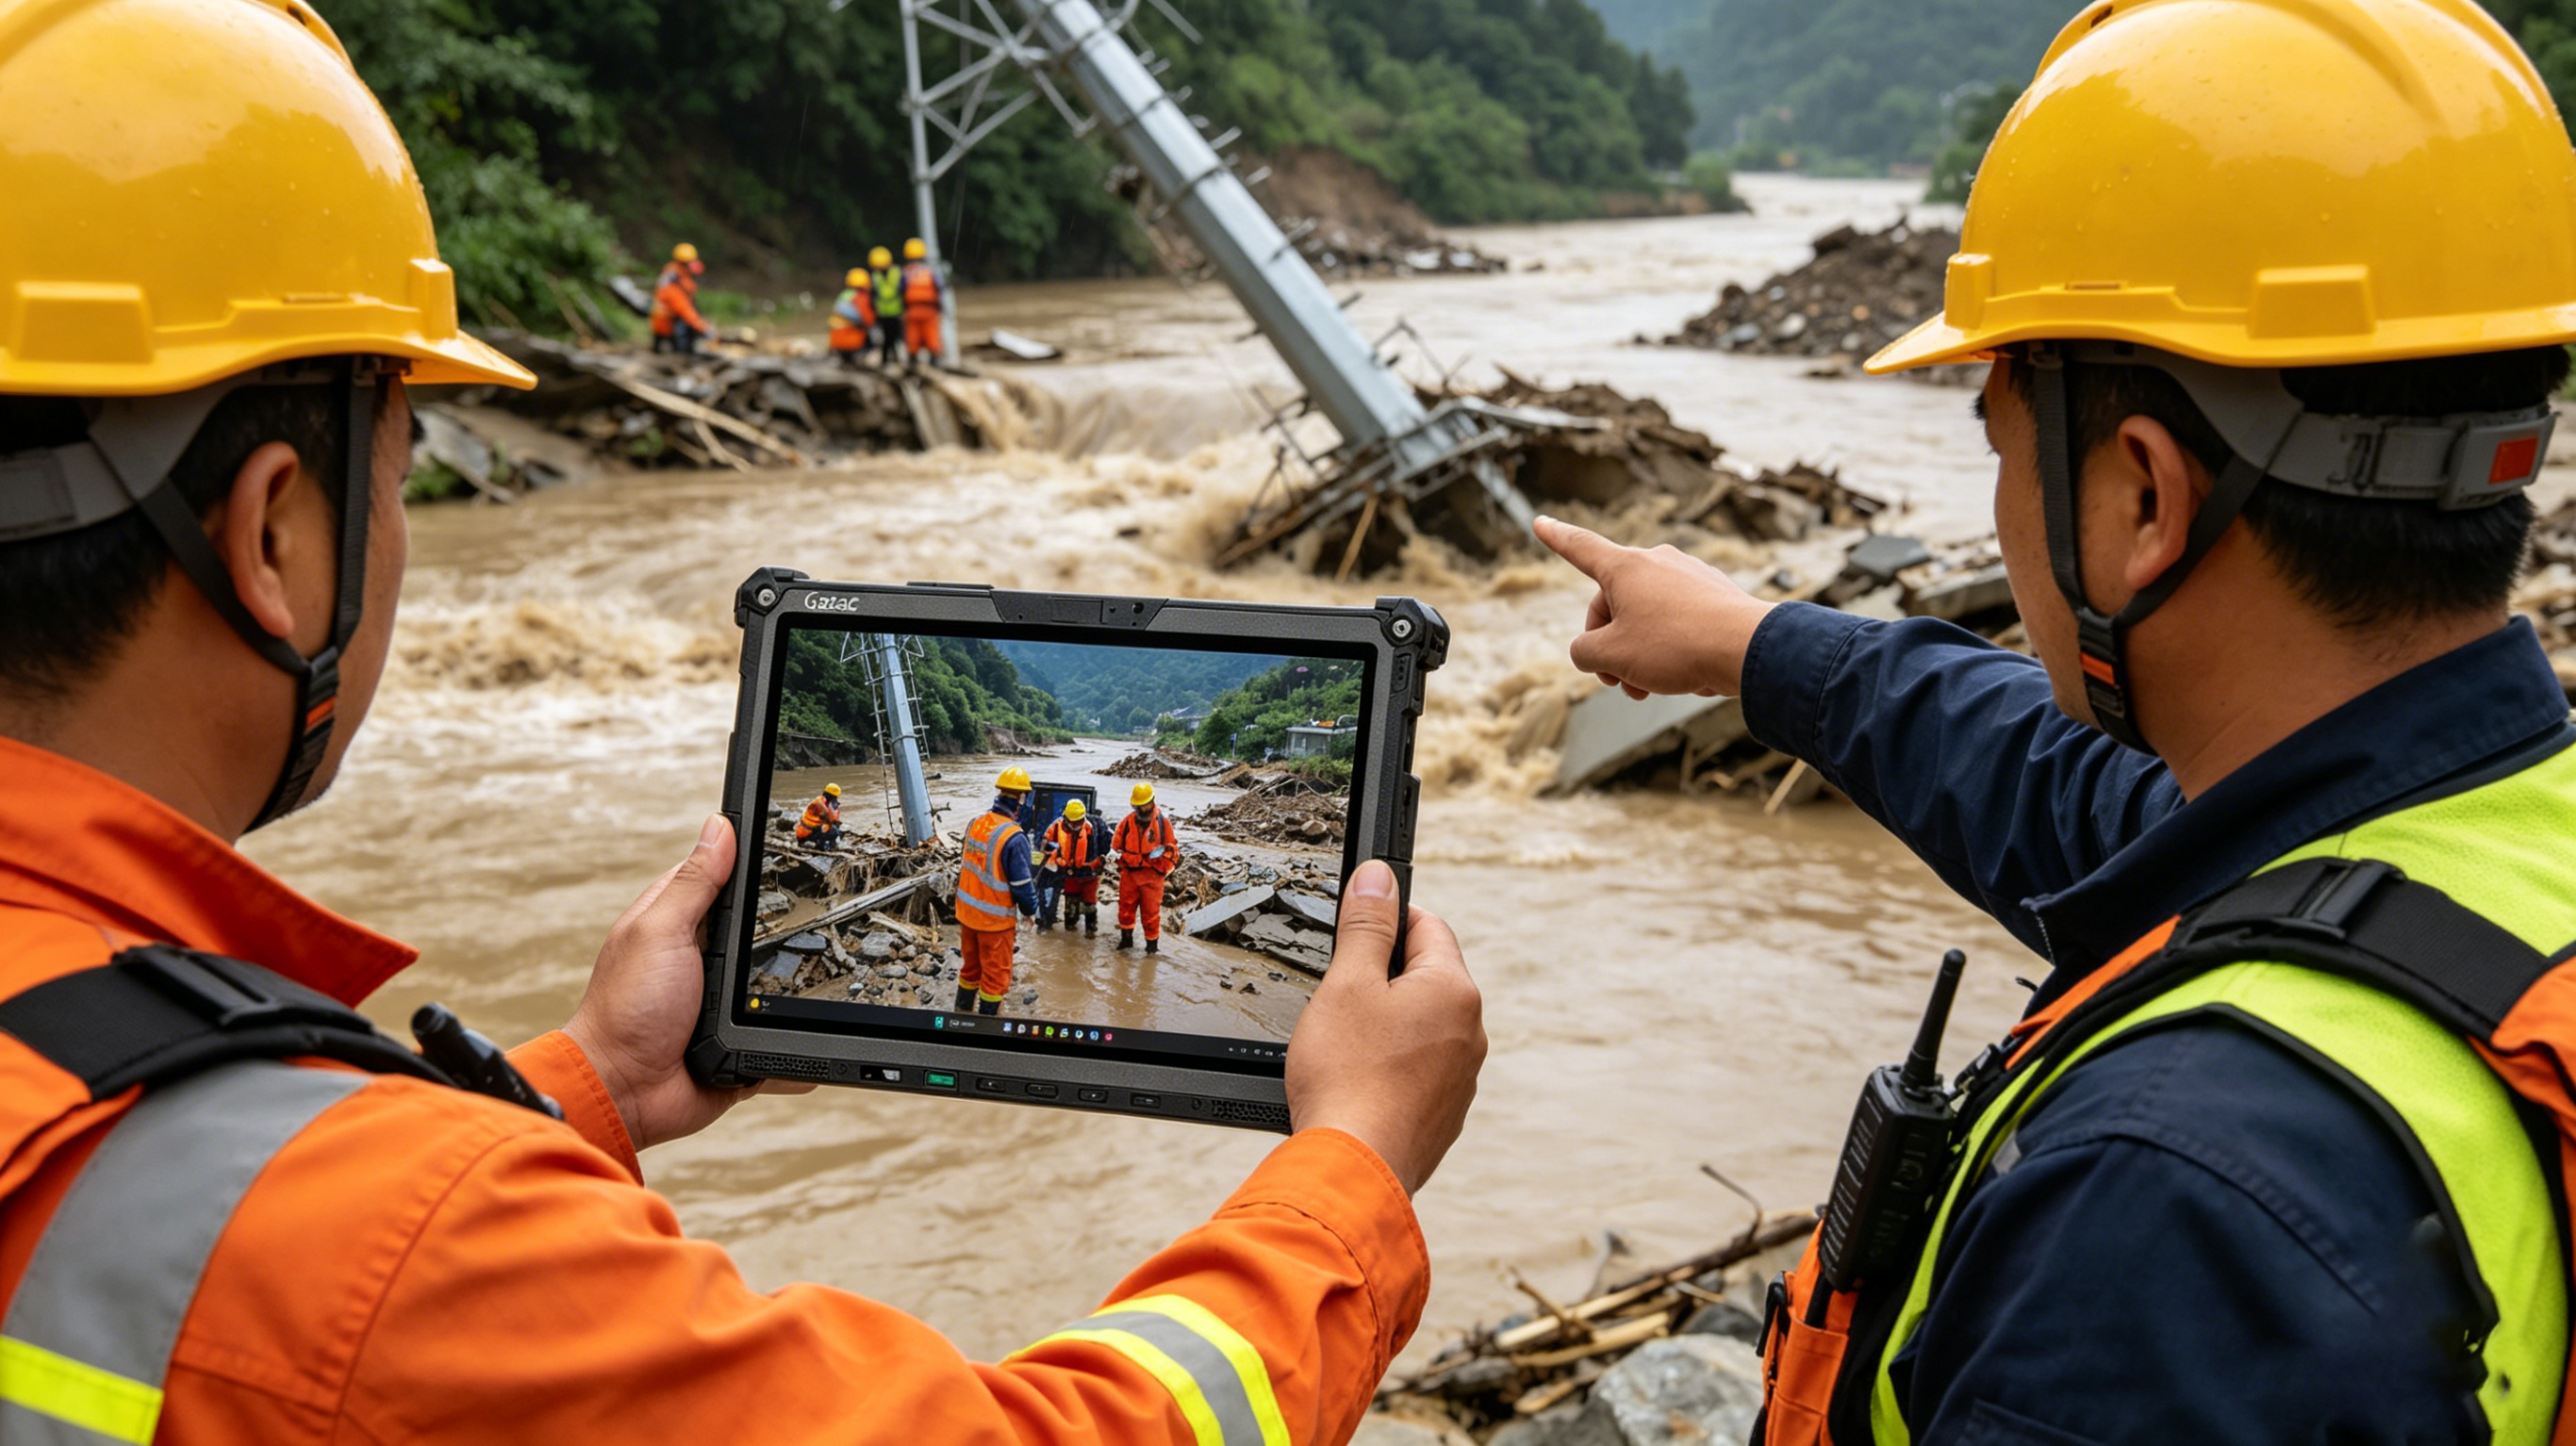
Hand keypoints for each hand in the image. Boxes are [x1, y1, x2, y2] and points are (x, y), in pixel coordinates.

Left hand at [566, 815, 808, 1150]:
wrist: (625, 1093)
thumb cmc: (624, 1012)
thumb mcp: (660, 932)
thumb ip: (693, 884)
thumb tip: (718, 827)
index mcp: (680, 922)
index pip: (725, 876)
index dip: (754, 862)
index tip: (795, 846)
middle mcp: (704, 958)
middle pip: (763, 927)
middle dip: (787, 927)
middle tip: (821, 915)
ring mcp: (724, 1001)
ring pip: (777, 980)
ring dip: (793, 984)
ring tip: (817, 976)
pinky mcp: (741, 1041)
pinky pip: (781, 1034)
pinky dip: (795, 1035)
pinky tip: (815, 1026)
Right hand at [1286, 861, 1483, 1195]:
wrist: (1353, 1168)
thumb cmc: (1348, 1077)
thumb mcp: (1346, 983)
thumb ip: (1366, 925)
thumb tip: (1379, 878)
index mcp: (1454, 991)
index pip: (1428, 927)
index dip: (1387, 919)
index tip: (1356, 926)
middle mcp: (1471, 1033)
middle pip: (1427, 979)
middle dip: (1383, 978)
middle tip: (1338, 993)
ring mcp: (1461, 1079)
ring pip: (1423, 1029)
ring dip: (1387, 1026)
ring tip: (1343, 1045)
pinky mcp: (1444, 1116)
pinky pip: (1419, 1073)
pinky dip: (1390, 1069)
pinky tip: (1356, 1083)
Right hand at [1536, 515, 1772, 698]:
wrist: (1749, 650)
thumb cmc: (1676, 647)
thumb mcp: (1612, 656)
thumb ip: (1585, 651)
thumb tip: (1592, 650)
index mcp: (1626, 568)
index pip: (1580, 548)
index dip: (1556, 537)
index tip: (1540, 521)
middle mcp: (1657, 563)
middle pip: (1613, 605)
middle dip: (1608, 646)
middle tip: (1617, 682)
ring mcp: (1689, 576)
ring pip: (1646, 618)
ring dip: (1638, 654)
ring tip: (1647, 689)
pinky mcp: (1715, 595)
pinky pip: (1678, 621)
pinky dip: (1670, 648)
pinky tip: (1684, 675)